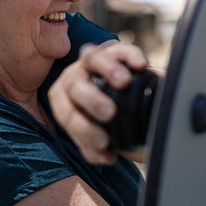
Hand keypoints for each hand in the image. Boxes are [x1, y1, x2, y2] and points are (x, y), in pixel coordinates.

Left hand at [48, 40, 148, 164]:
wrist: (134, 107)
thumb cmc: (112, 128)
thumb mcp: (102, 140)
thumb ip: (99, 148)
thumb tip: (107, 156)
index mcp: (64, 101)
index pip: (65, 113)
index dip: (82, 130)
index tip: (105, 143)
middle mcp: (74, 78)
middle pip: (73, 84)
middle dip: (90, 100)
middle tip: (109, 114)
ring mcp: (92, 62)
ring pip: (91, 57)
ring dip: (107, 70)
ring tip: (125, 83)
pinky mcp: (115, 51)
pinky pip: (120, 49)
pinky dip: (130, 56)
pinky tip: (141, 67)